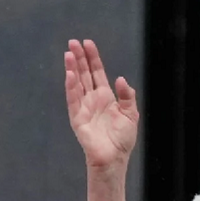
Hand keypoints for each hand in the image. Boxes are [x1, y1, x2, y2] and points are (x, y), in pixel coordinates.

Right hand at [64, 39, 139, 171]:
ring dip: (72, 68)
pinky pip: (73, 100)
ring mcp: (83, 107)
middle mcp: (92, 99)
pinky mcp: (77, 118)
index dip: (93, 58)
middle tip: (73, 42)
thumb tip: (120, 78)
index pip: (97, 72)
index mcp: (105, 96)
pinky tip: (70, 74)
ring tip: (68, 53)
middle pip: (84, 74)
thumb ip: (127, 96)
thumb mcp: (131, 114)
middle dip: (79, 58)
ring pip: (76, 83)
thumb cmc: (122, 139)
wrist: (114, 158)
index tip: (88, 43)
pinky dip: (71, 87)